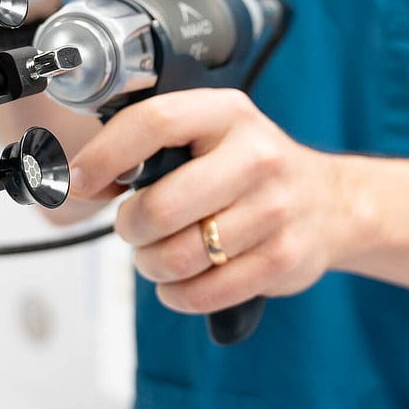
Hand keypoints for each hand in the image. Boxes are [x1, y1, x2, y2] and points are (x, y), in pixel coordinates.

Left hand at [69, 88, 362, 314]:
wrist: (330, 201)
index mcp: (226, 114)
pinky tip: (185, 279)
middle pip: (160, 207)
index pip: (154, 123)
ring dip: (153, 264)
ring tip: (161, 253)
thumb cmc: (250, 168)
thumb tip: (80, 179)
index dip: (105, 155)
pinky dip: (179, 294)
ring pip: (178, 257)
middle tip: (134, 227)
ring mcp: (274, 209)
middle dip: (130, 227)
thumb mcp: (209, 135)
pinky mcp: (283, 258)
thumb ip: (151, 147)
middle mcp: (255, 156)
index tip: (78, 180)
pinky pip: (204, 292)